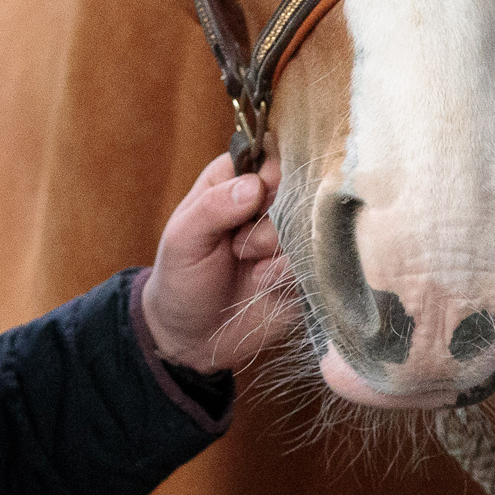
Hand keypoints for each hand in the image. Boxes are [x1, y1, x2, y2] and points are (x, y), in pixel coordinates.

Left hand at [141, 152, 296, 374]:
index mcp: (234, 181)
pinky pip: (314, 257)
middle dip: (272, 218)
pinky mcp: (303, 267)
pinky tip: (262, 282)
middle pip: (296, 187)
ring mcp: (288, 236)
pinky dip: (286, 271)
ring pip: (307, 223)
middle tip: (239, 243)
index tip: (258, 197)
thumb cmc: (180, 280)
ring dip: (275, 247)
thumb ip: (213, 207)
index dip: (270, 174)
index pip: (269, 155)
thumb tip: (254, 186)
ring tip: (247, 266)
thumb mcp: (183, 240)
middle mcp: (266, 203)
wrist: (193, 339)